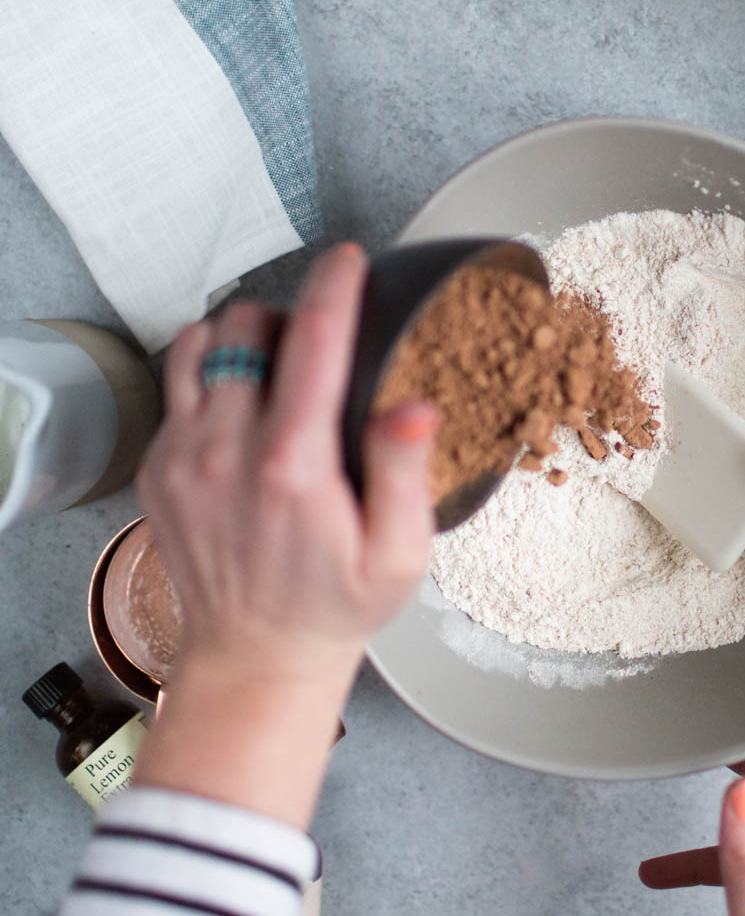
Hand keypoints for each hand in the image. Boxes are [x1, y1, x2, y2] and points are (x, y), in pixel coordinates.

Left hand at [137, 242, 434, 702]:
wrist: (255, 655)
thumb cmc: (336, 605)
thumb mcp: (399, 555)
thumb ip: (405, 475)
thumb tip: (414, 408)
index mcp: (294, 466)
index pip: (314, 342)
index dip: (334, 286)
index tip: (346, 260)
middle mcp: (228, 452)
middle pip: (248, 328)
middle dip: (287, 317)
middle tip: (317, 343)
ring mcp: (183, 459)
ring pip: (199, 344)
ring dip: (238, 338)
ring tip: (272, 366)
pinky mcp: (157, 470)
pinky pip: (176, 387)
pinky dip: (209, 378)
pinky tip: (242, 411)